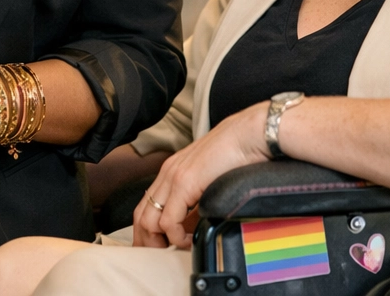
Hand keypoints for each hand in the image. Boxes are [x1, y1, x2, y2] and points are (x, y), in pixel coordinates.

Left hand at [133, 102, 269, 248]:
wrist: (249, 134)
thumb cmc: (237, 155)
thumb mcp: (209, 182)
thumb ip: (197, 203)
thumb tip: (192, 228)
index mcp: (172, 171)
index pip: (146, 206)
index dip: (146, 231)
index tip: (155, 247)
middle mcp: (168, 173)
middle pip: (140, 215)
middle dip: (147, 240)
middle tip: (160, 256)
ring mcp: (174, 177)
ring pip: (149, 220)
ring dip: (160, 240)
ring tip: (178, 248)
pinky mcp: (185, 184)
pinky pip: (169, 220)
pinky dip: (177, 236)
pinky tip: (190, 239)